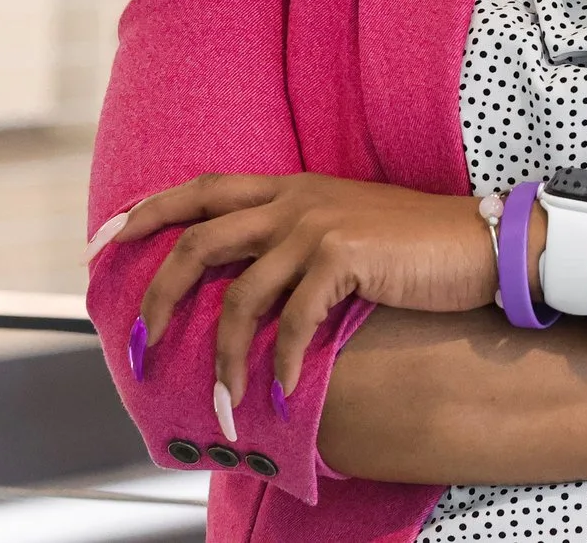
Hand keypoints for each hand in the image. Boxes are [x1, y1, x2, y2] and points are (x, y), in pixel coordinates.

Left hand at [108, 173, 496, 408]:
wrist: (481, 241)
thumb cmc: (418, 244)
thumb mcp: (348, 227)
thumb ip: (298, 240)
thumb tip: (248, 286)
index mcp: (292, 187)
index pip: (203, 189)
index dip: (149, 211)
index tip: (105, 240)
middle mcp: (296, 200)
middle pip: (199, 243)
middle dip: (161, 298)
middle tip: (142, 344)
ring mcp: (318, 226)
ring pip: (240, 296)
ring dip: (226, 356)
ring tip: (228, 399)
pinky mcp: (344, 257)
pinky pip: (292, 322)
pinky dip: (281, 362)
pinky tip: (284, 389)